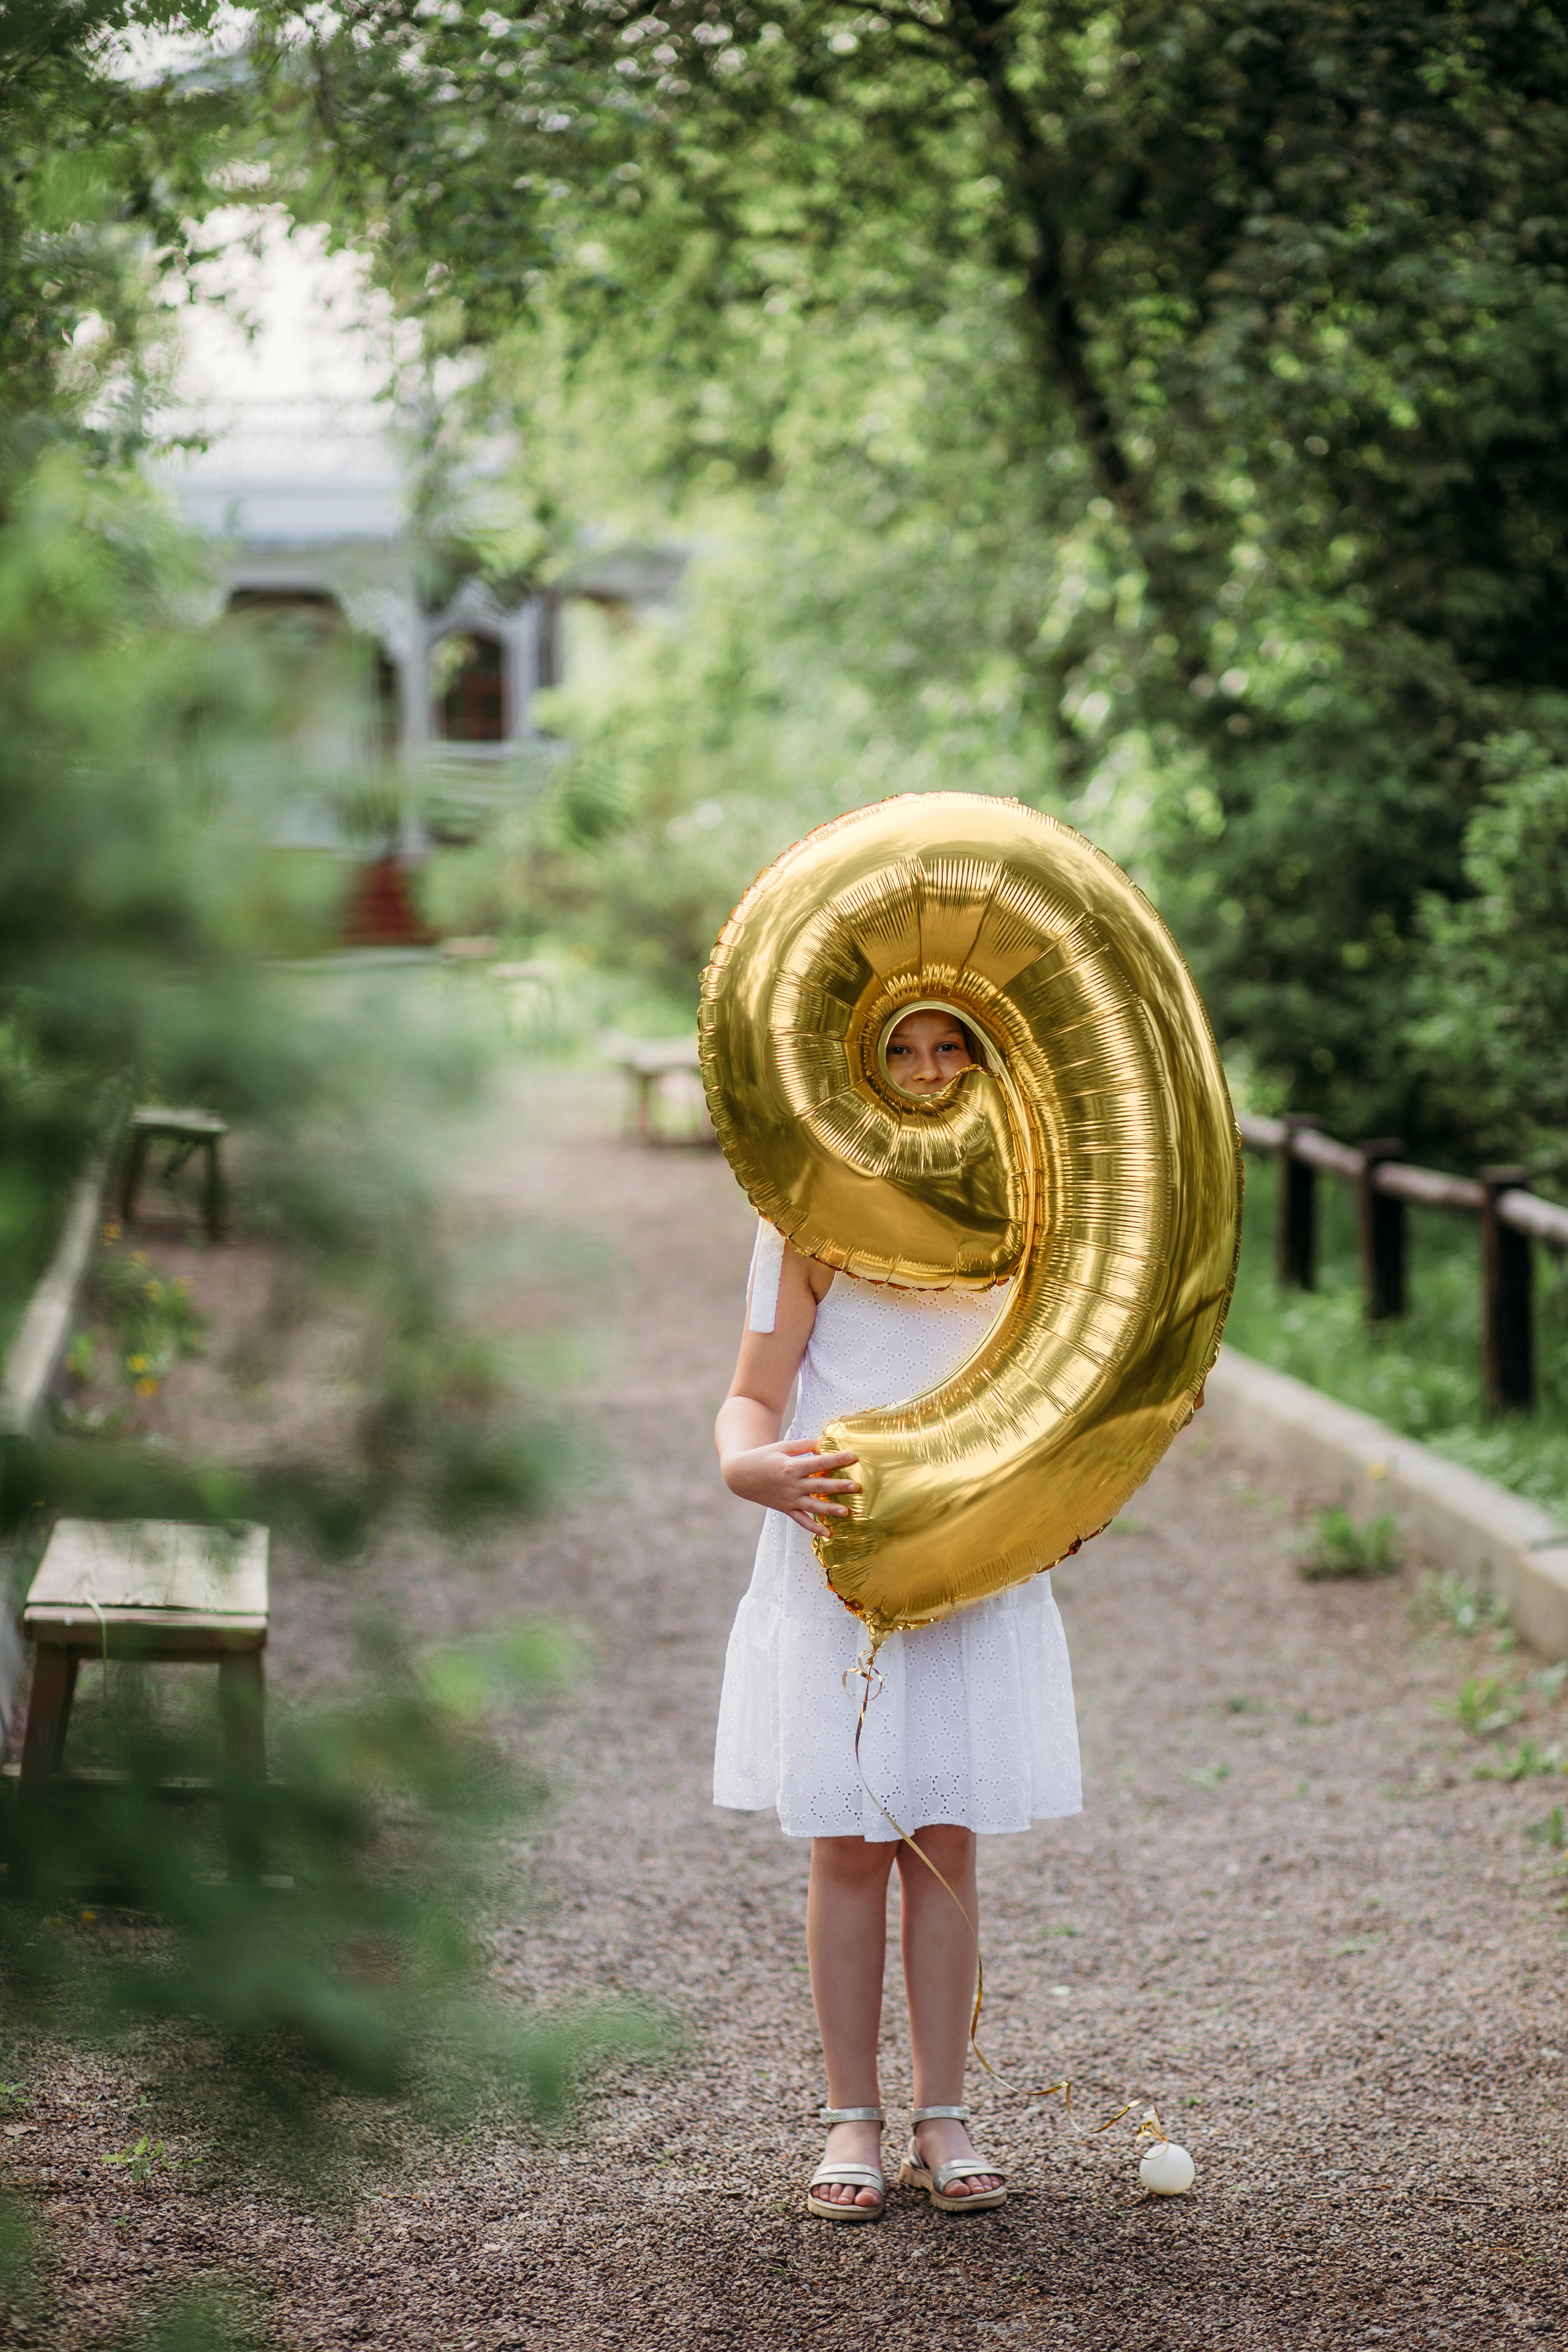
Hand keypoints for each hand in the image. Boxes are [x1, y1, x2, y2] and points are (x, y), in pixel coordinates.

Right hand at [722, 1438, 859, 1533]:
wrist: (740, 1475)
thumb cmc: (763, 1457)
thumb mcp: (782, 1446)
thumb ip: (804, 1445)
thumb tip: (824, 1442)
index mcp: (791, 1467)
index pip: (819, 1462)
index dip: (837, 1459)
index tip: (853, 1457)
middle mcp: (791, 1485)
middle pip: (819, 1485)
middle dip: (838, 1486)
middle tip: (855, 1486)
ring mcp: (789, 1499)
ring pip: (812, 1505)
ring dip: (830, 1509)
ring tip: (846, 1512)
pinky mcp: (785, 1508)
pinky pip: (801, 1520)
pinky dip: (813, 1527)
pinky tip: (828, 1533)